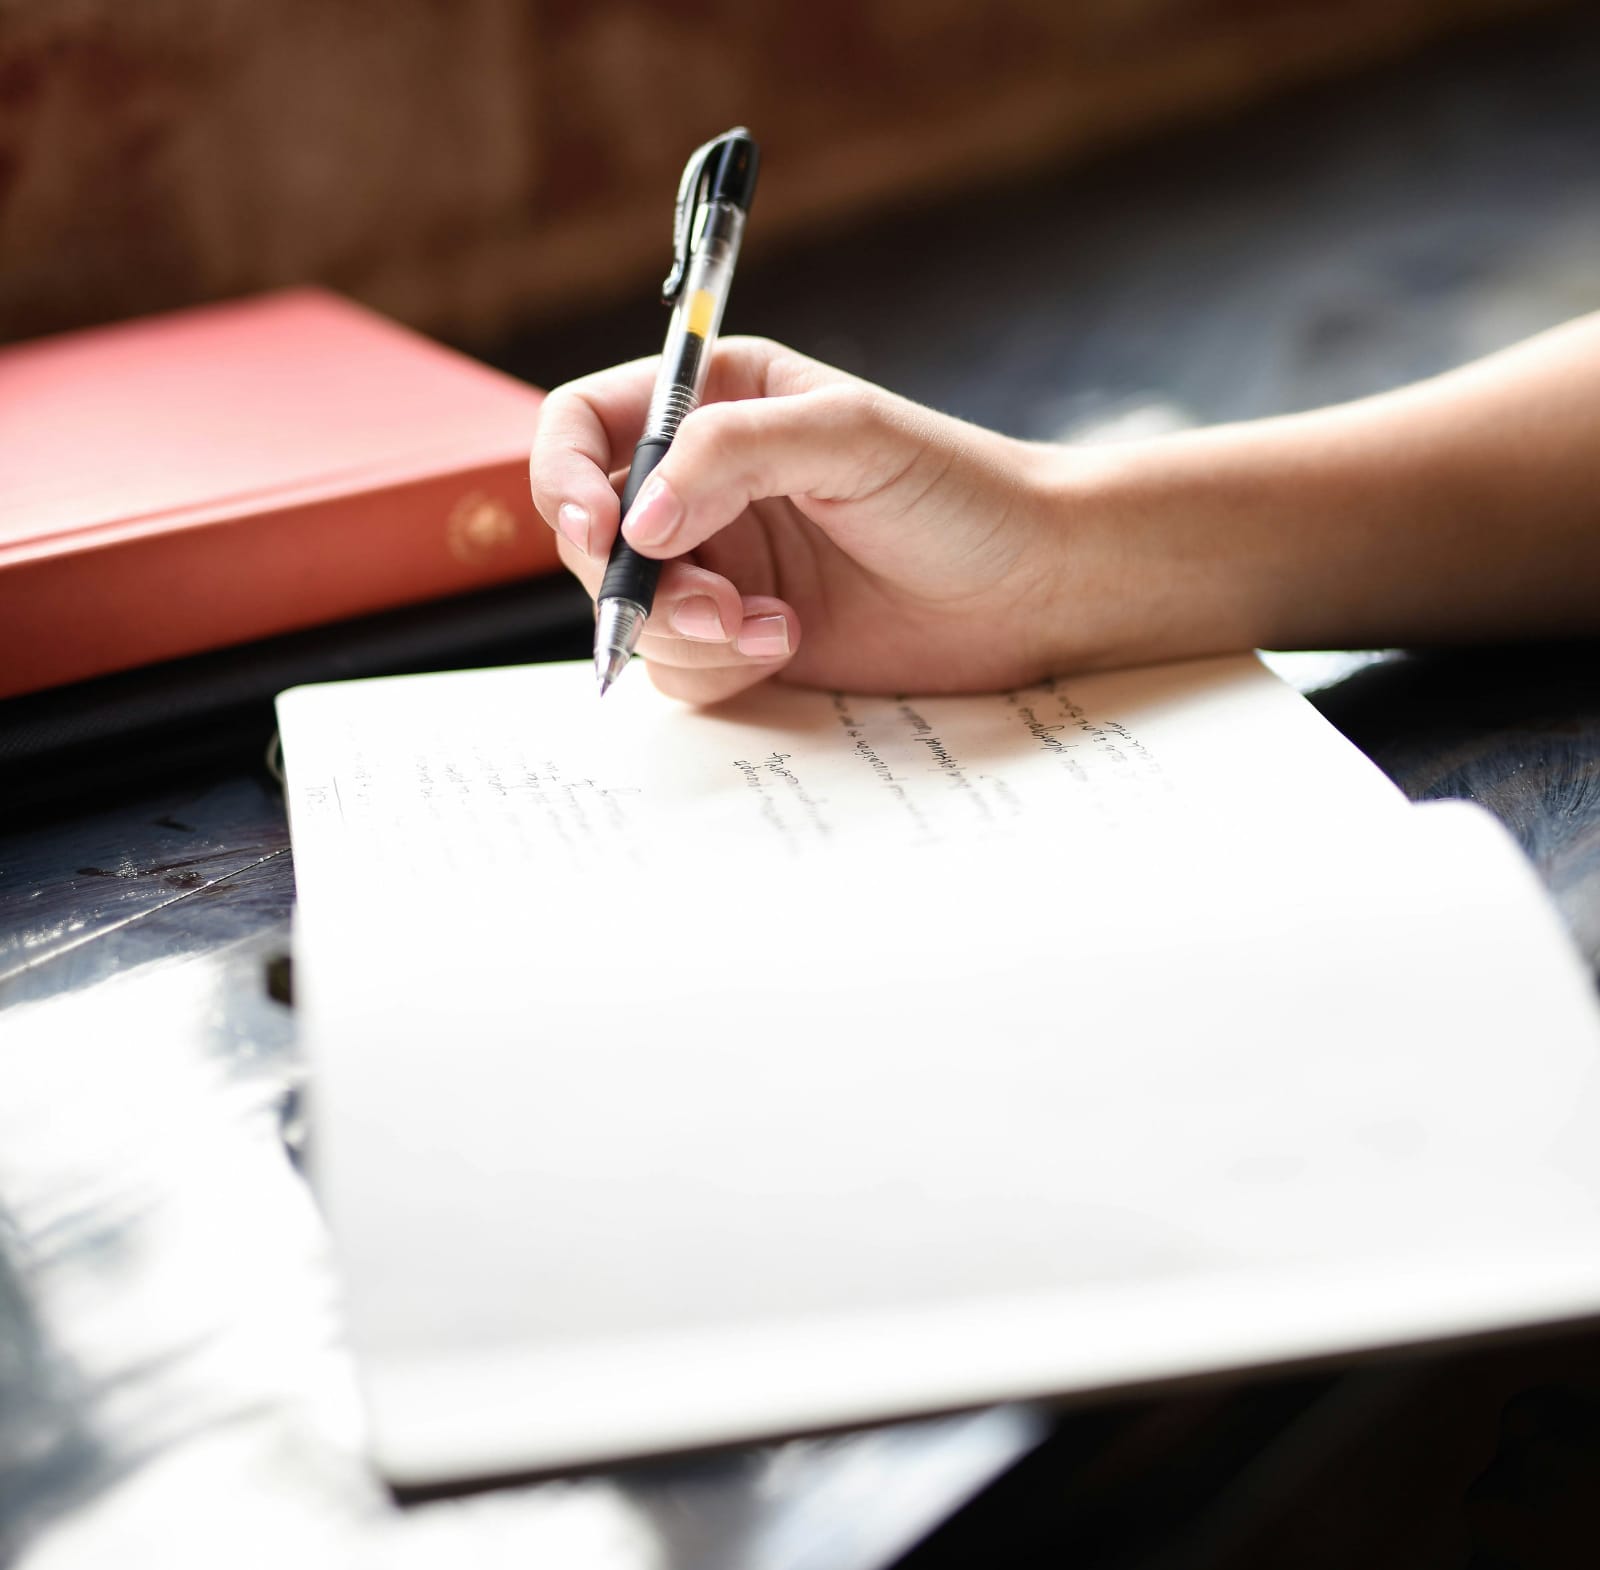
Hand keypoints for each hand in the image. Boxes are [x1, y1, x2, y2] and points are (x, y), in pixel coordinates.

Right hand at [529, 337, 1072, 702]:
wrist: (1033, 587)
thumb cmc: (960, 490)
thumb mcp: (849, 437)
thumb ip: (733, 454)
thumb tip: (635, 523)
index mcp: (716, 403)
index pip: (584, 427)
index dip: (564, 478)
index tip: (599, 531)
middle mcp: (703, 485)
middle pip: (593, 536)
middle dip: (637, 582)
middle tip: (713, 604)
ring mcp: (721, 567)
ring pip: (631, 613)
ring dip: (684, 632)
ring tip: (771, 627)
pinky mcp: (743, 639)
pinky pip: (678, 668)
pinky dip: (719, 667)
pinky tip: (789, 644)